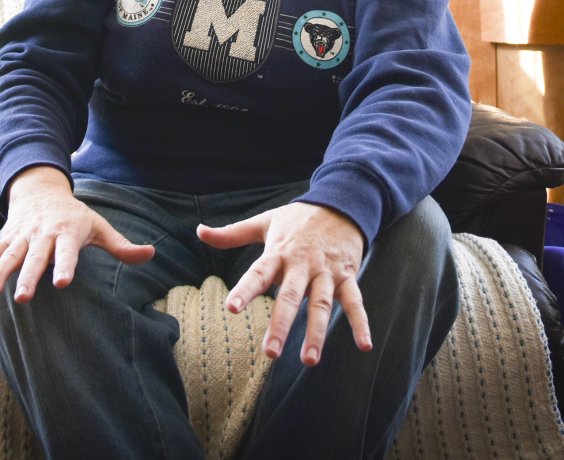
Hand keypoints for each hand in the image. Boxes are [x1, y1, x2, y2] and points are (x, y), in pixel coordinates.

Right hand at [0, 166, 153, 301]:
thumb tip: (152, 254)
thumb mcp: (99, 227)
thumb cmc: (76, 216)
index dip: (65, 266)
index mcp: (67, 233)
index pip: (66, 252)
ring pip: (10, 256)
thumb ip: (122, 246)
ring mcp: (22, 236)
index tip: (62, 282)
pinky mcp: (7, 238)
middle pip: (35, 258)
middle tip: (25, 298)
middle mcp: (43, 235)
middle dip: (30, 277)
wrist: (42, 190)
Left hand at [197, 202, 370, 365]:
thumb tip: (199, 231)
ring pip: (321, 305)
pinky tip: (364, 345)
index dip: (245, 291)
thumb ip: (232, 234)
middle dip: (280, 324)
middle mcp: (301, 264)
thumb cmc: (297, 219)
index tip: (231, 309)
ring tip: (308, 361)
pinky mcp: (347, 275)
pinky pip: (355, 301)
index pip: (257, 273)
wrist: (340, 202)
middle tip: (270, 353)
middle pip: (290, 297)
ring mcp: (326, 272)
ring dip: (316, 333)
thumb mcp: (264, 222)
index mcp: (278, 253)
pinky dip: (361, 322)